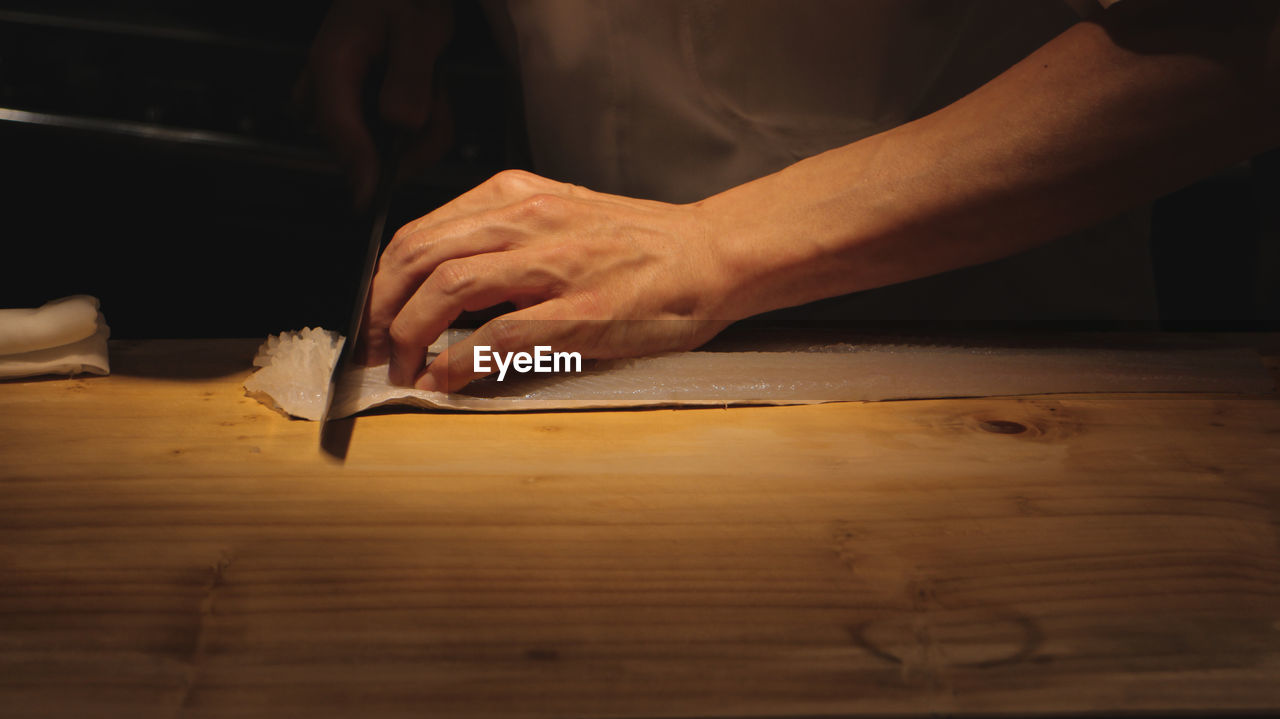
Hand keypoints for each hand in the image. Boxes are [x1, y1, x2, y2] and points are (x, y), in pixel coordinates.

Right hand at [298, 0, 453, 205]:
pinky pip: (391, 144)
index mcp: (331, 63)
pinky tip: (426, 96)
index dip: (359, 166)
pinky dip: (421, 130)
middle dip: (415, 139)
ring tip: (435, 88)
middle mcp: (325, 90)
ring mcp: (339, 107)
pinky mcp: (356, 118)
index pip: (339, 127)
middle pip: (364, 148)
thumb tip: (401, 124)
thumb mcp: (419, 32)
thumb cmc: (404, 3)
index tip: (372, 197)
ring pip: (384, 151)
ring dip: (424, 132)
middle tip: (439, 95)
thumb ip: (410, 77)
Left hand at [360, 170, 739, 391]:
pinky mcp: (580, 310)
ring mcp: (554, 263)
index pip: (421, 231)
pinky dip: (458, 361)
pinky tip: (445, 381)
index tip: (375, 315)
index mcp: (518, 196)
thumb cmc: (643, 246)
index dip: (382, 280)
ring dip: (410, 335)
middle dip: (381, 308)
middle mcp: (527, 219)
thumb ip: (505, 243)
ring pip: (447, 287)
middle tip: (376, 349)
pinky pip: (498, 334)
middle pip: (418, 255)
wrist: (713, 255)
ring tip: (404, 370)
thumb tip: (447, 291)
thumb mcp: (562, 219)